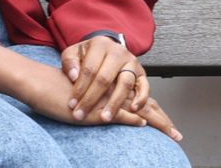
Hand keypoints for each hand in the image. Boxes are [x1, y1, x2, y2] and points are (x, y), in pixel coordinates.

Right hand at [0, 45, 181, 140]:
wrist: (43, 85)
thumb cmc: (60, 93)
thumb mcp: (83, 99)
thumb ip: (96, 105)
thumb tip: (107, 116)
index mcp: (113, 91)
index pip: (139, 101)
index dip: (154, 113)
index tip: (169, 128)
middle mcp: (113, 93)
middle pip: (144, 106)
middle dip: (161, 121)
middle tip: (177, 135)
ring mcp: (106, 100)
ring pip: (138, 110)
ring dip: (155, 121)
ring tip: (171, 134)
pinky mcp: (96, 108)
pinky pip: (119, 112)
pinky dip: (132, 118)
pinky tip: (142, 123)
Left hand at [61, 36, 152, 123]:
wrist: (106, 50)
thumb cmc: (87, 56)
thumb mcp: (73, 53)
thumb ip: (70, 63)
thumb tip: (73, 76)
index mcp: (100, 45)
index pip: (89, 69)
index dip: (80, 88)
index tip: (72, 104)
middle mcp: (118, 52)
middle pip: (105, 78)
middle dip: (92, 99)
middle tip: (81, 114)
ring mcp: (132, 62)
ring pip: (125, 83)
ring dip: (115, 103)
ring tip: (105, 118)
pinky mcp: (141, 73)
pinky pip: (144, 86)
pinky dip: (141, 98)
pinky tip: (133, 109)